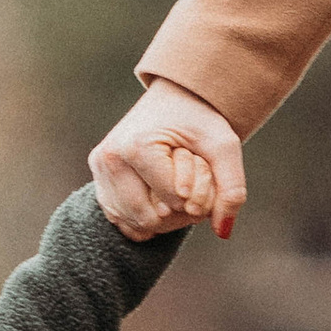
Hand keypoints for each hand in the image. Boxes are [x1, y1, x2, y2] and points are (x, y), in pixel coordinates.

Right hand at [90, 81, 246, 240]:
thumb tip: (223, 232)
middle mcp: (110, 158)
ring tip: (172, 182)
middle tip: (188, 179)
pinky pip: (122, 221)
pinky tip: (158, 196)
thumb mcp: (224, 146)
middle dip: (177, 210)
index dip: (197, 195)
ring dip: (161, 214)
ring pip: (135, 224)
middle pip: (150, 219)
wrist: (173, 97)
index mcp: (136, 146)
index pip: (174, 203)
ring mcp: (99, 170)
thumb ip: (231, 189)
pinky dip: (145, 216)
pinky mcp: (99, 180)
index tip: (199, 165)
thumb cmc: (199, 119)